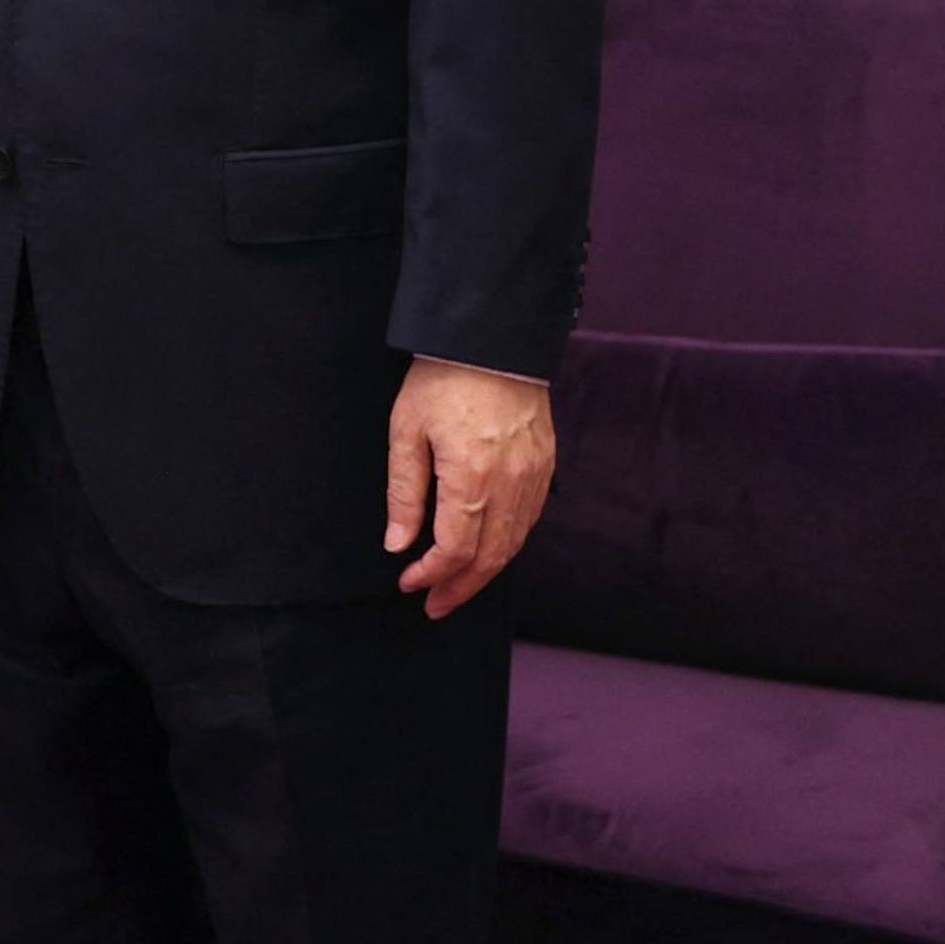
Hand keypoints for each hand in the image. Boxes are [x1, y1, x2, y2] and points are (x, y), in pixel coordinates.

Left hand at [383, 360, 554, 618]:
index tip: (409, 583)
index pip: (455, 550)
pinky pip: (529, 519)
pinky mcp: (546, 464)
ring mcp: (534, 475)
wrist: (491, 337)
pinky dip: (508, 544)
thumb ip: (404, 493)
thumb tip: (398, 545)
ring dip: (485, 572)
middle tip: (435, 606)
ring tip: (457, 587)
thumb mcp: (406, 431)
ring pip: (514, 544)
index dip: (432, 575)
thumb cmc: (442, 379)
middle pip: (490, 558)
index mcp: (472, 478)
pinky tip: (487, 550)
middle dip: (460, 588)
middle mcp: (511, 484)